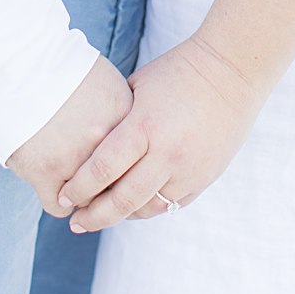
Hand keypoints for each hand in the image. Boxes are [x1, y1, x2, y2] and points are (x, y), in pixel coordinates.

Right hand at [6, 54, 132, 214]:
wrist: (18, 64)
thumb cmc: (63, 71)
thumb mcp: (107, 83)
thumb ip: (125, 116)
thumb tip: (138, 143)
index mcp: (126, 115)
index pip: (141, 161)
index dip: (132, 168)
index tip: (123, 172)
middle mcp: (106, 139)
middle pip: (119, 184)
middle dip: (111, 187)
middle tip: (101, 186)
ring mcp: (76, 158)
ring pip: (89, 199)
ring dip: (83, 194)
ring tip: (74, 182)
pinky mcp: (45, 172)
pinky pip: (59, 206)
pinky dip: (58, 200)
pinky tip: (55, 185)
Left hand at [55, 33, 264, 232]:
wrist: (232, 71)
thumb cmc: (178, 71)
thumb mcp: (139, 86)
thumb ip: (116, 118)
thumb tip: (84, 143)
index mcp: (146, 126)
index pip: (102, 169)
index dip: (78, 188)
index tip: (62, 196)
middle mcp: (168, 153)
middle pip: (122, 200)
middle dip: (92, 216)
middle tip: (74, 221)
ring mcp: (188, 169)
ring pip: (146, 209)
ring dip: (120, 216)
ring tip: (100, 217)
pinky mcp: (203, 178)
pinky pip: (169, 204)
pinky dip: (147, 208)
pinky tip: (131, 207)